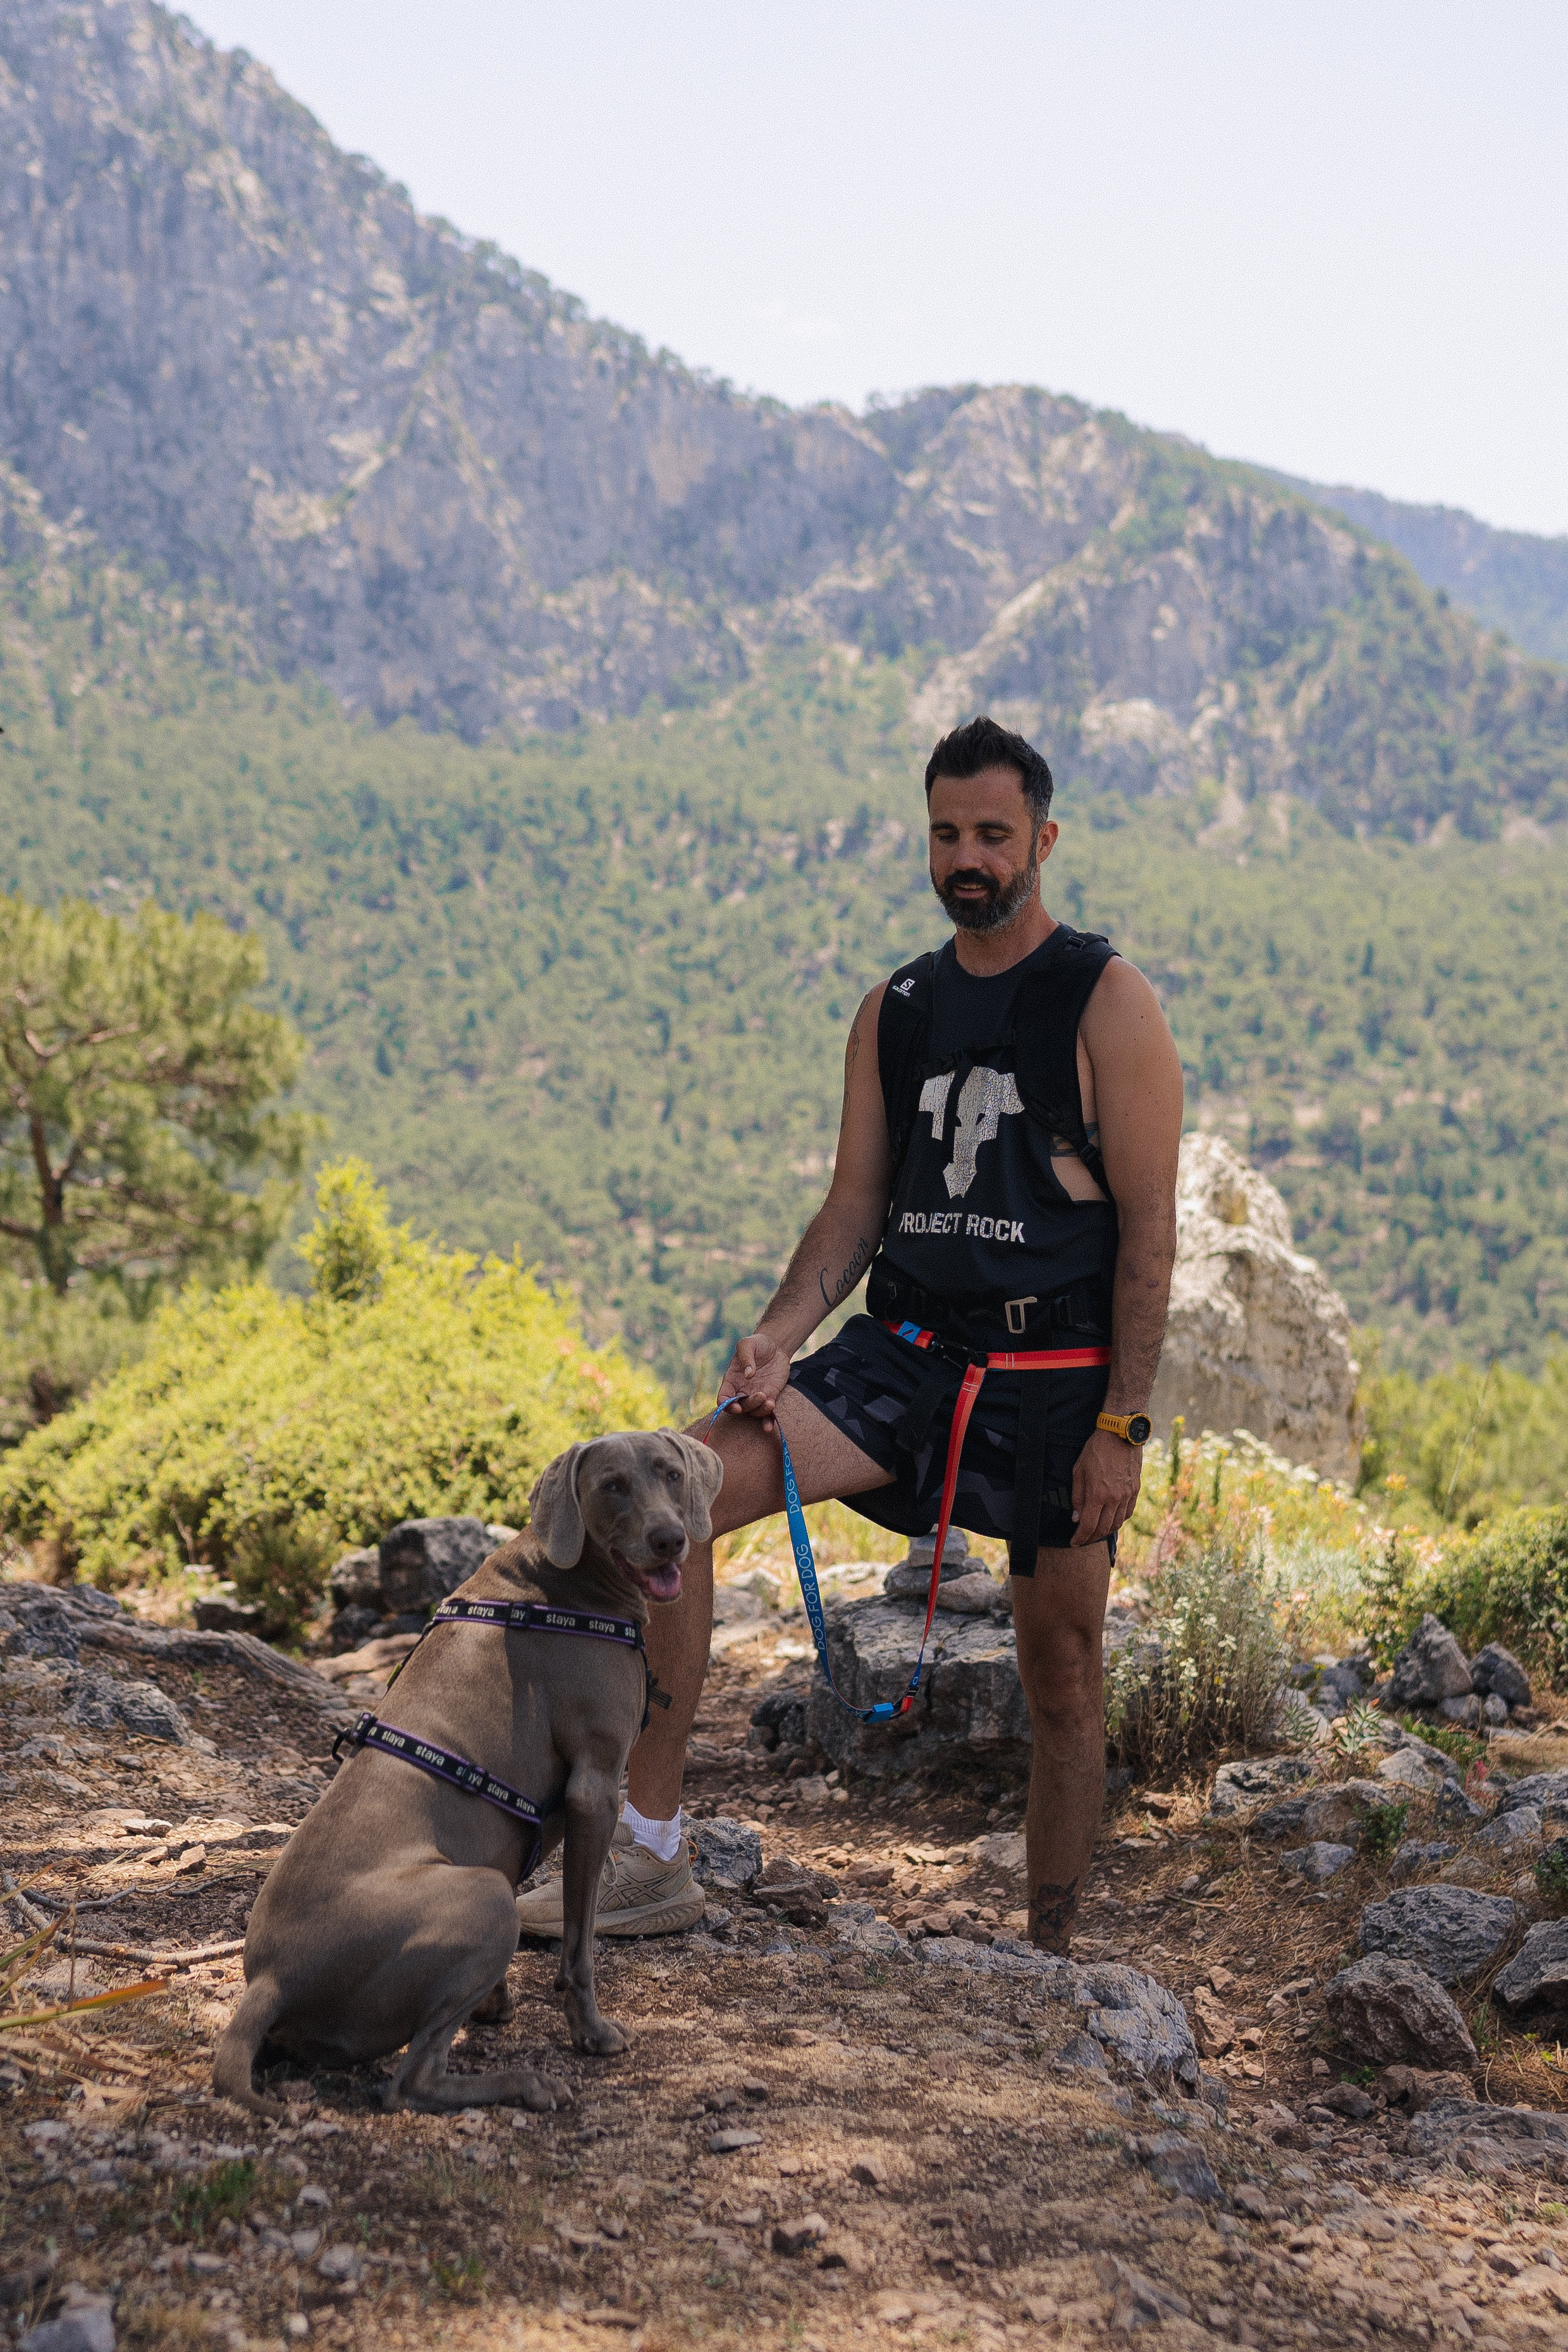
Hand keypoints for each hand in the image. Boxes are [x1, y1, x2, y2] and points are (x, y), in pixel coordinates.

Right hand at [717, 1331, 790, 1432]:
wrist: (775, 1345)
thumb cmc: (757, 1343)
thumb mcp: (747, 1344)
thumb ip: (745, 1357)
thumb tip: (748, 1374)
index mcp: (731, 1380)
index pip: (724, 1397)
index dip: (726, 1405)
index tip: (735, 1406)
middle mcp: (742, 1390)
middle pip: (740, 1407)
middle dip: (749, 1405)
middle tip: (761, 1395)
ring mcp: (756, 1395)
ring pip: (754, 1412)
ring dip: (760, 1411)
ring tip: (769, 1401)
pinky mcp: (770, 1396)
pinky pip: (767, 1413)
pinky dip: (768, 1421)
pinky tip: (769, 1426)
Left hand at [1069, 1427, 1143, 1548]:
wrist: (1120, 1434)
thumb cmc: (1096, 1450)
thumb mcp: (1079, 1471)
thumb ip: (1077, 1497)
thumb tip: (1076, 1518)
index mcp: (1098, 1494)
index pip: (1088, 1525)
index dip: (1080, 1537)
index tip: (1074, 1542)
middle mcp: (1115, 1498)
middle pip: (1103, 1528)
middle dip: (1091, 1537)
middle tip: (1083, 1539)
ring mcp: (1127, 1495)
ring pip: (1117, 1523)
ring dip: (1105, 1531)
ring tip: (1096, 1531)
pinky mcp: (1136, 1490)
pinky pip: (1128, 1513)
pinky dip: (1119, 1520)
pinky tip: (1112, 1519)